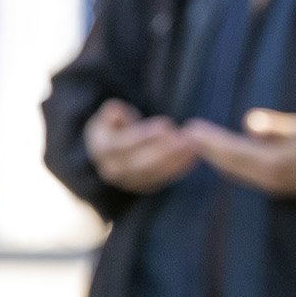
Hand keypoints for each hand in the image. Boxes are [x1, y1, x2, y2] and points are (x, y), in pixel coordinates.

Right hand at [83, 98, 198, 192]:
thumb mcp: (112, 117)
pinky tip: (192, 155)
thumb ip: (114, 113)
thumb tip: (115, 110)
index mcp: (102, 150)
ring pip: (153, 173)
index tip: (166, 124)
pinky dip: (179, 167)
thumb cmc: (117, 127)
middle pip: (139, 164)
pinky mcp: (145, 186)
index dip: (144, 135)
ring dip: (175, 160)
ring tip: (192, 145)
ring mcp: (129, 181)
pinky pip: (163, 178)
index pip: (121, 145)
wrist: (115, 151)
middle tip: (186, 138)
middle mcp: (113, 170)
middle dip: (164, 151)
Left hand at [187, 108, 295, 198]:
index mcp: (278, 164)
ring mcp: (273, 183)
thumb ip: (277, 126)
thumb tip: (248, 123)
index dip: (212, 141)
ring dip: (216, 155)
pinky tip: (219, 151)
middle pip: (231, 164)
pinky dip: (228, 159)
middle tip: (186, 132)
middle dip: (208, 149)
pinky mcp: (275, 183)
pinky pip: (244, 171)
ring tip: (197, 139)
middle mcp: (272, 178)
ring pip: (235, 169)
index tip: (192, 129)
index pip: (236, 152)